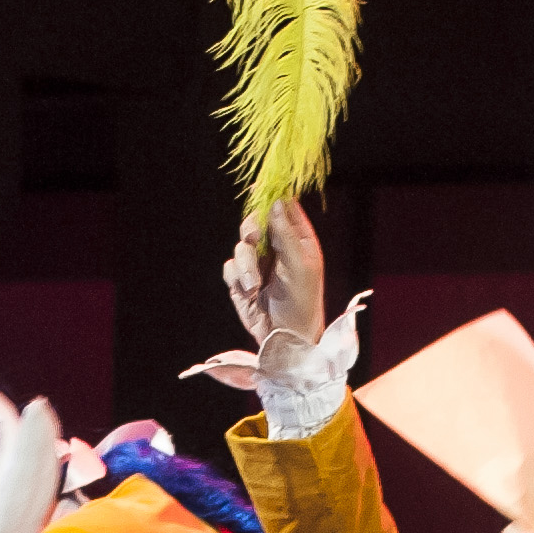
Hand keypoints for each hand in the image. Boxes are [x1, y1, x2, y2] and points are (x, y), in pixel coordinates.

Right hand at [227, 198, 329, 349]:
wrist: (285, 340)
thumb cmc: (302, 305)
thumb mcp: (299, 267)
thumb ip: (286, 234)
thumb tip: (277, 201)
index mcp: (298, 241)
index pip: (285, 208)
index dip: (272, 198)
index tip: (259, 192)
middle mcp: (277, 248)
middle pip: (256, 221)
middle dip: (251, 230)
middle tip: (252, 238)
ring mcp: (259, 264)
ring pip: (240, 246)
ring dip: (245, 264)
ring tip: (254, 286)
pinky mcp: (242, 281)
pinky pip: (230, 268)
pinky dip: (236, 278)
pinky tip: (248, 292)